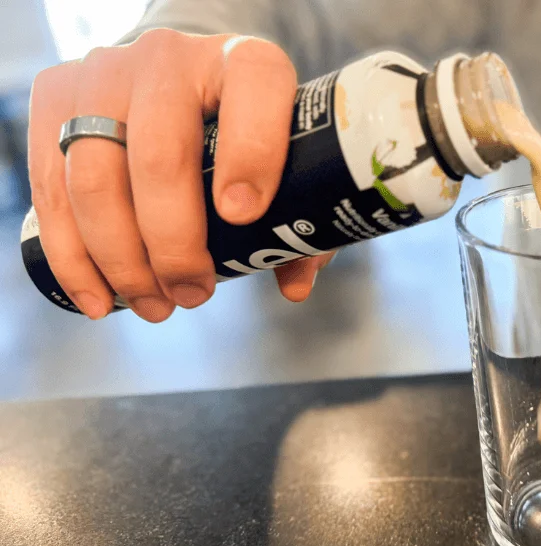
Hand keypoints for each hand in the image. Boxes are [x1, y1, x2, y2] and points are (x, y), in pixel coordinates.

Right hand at [28, 29, 328, 321]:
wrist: (173, 76)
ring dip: (123, 262)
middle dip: (174, 244)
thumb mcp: (281, 153)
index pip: (254, 91)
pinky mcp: (56, 98)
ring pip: (96, 181)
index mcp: (243, 61)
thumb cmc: (240, 129)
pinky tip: (100, 299)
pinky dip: (74, 257)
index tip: (243, 216)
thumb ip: (300, 215)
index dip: (251, 155)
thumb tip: (294, 284)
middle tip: (194, 295)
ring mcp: (105, 74)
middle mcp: (170, 58)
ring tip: (155, 305)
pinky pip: (53, 188)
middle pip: (159, 156)